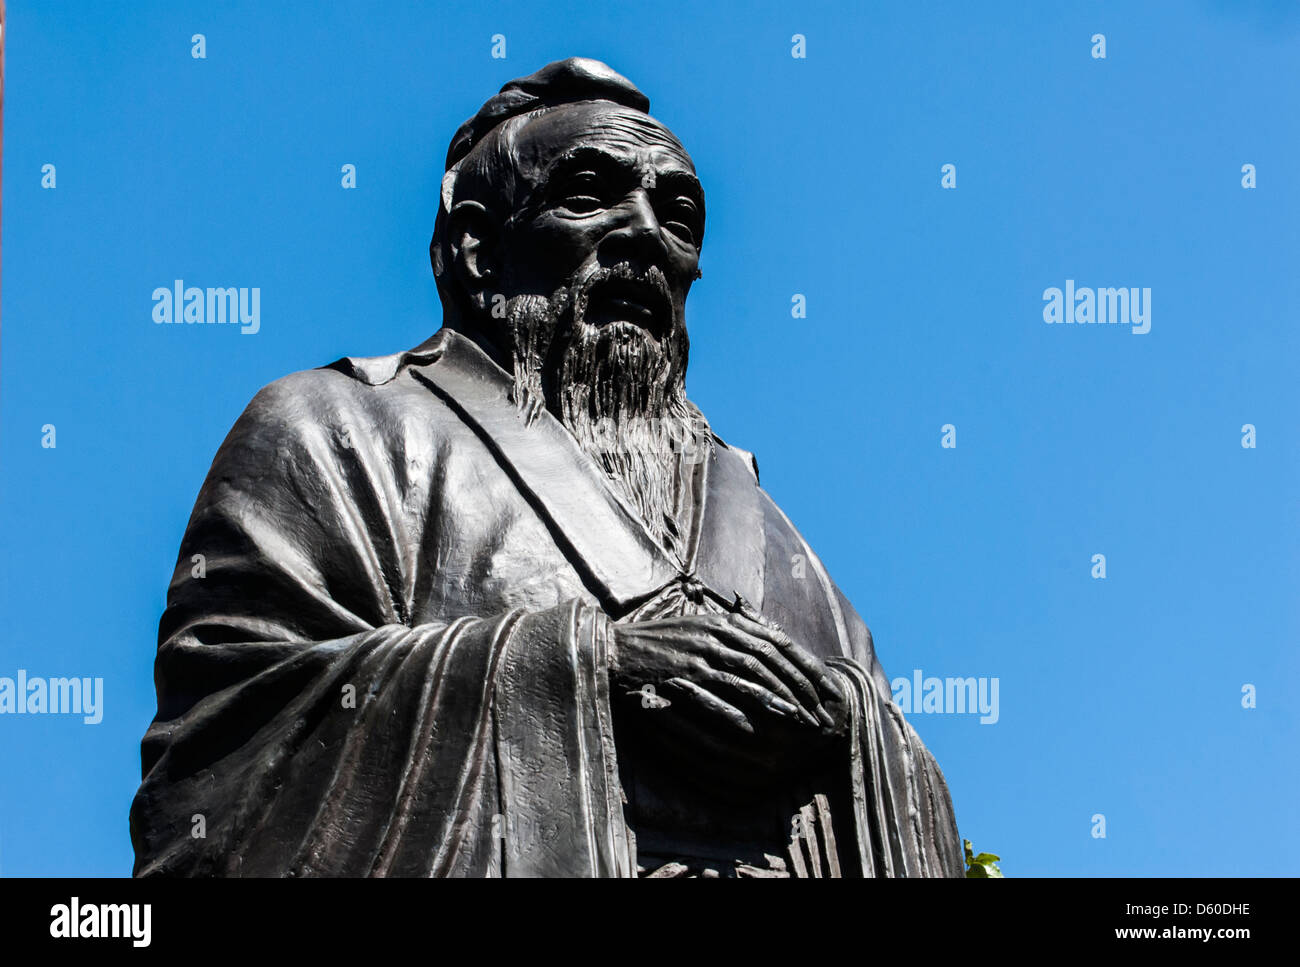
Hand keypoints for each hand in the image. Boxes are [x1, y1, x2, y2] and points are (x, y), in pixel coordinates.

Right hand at [608, 598, 847, 784]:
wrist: (613, 651)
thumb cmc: (658, 643)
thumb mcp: (698, 628)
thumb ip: (733, 632)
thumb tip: (772, 641)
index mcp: (723, 623)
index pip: (775, 641)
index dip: (803, 664)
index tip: (824, 687)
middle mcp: (714, 635)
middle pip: (768, 660)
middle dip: (798, 686)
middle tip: (818, 711)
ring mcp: (697, 655)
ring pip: (747, 677)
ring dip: (776, 700)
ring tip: (798, 721)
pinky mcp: (679, 676)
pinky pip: (715, 696)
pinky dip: (737, 713)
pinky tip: (755, 731)